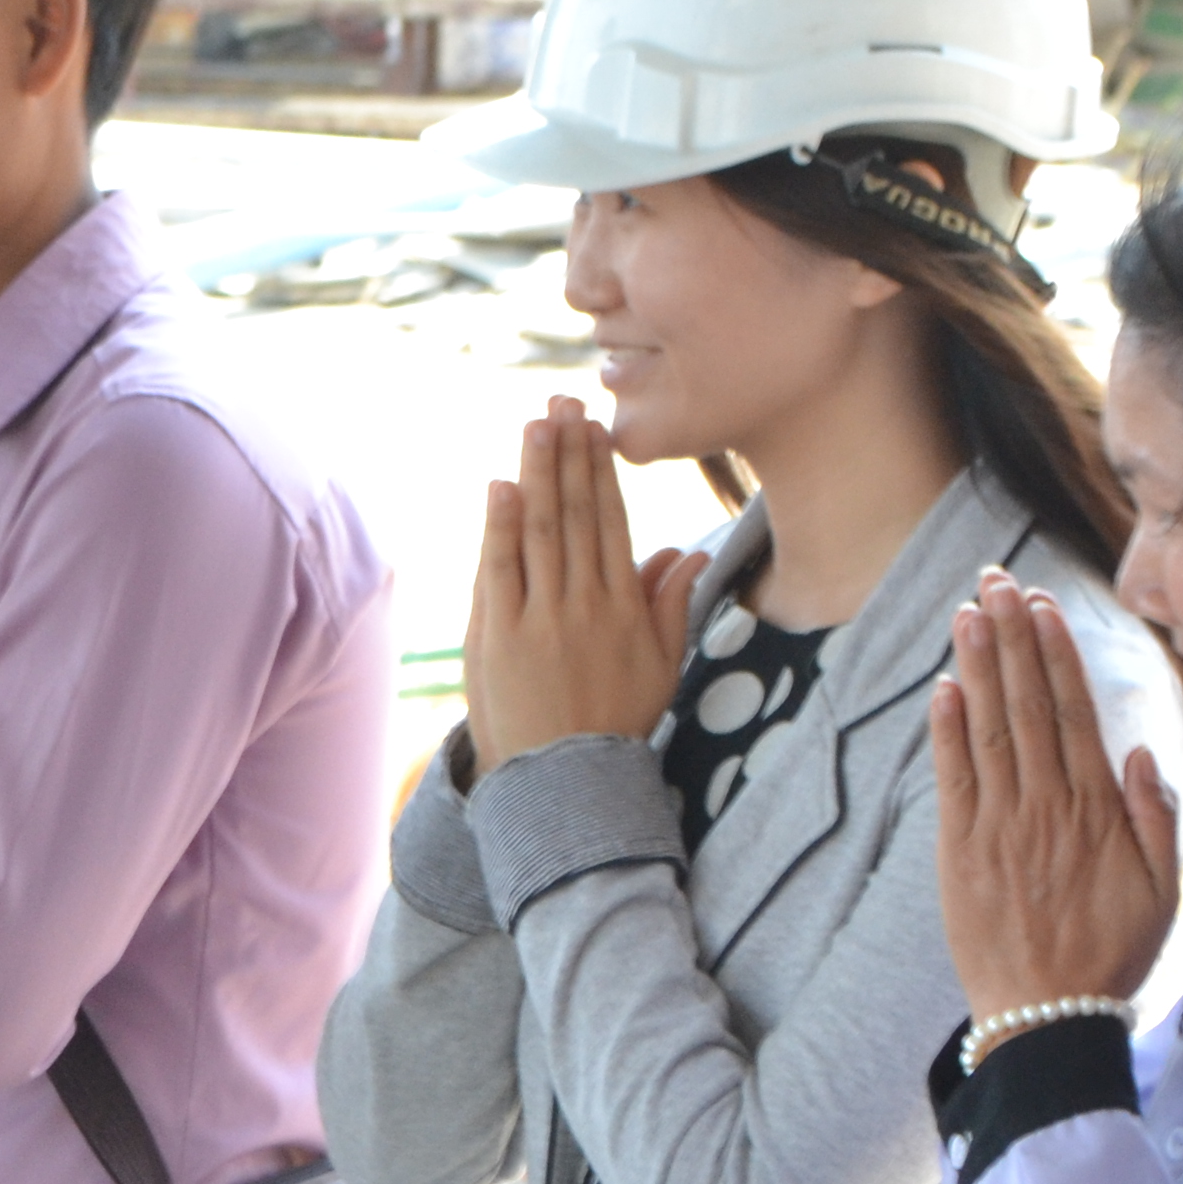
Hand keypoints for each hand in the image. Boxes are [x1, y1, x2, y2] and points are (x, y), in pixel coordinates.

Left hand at [465, 398, 703, 775]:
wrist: (564, 779)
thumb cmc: (612, 721)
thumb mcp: (658, 666)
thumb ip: (669, 606)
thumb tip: (684, 553)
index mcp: (623, 607)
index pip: (610, 523)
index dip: (601, 471)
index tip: (595, 428)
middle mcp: (584, 605)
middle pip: (576, 515)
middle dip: (569, 456)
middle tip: (563, 403)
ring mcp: (540, 620)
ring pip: (540, 533)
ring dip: (536, 475)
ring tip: (535, 426)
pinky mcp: (498, 637)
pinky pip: (500, 572)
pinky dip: (499, 528)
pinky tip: (501, 486)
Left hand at [932, 566, 1181, 1030]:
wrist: (1048, 1012)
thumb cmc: (1111, 953)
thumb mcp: (1162, 888)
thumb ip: (1155, 818)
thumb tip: (1143, 755)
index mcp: (1098, 809)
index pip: (1074, 712)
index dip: (1056, 654)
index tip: (1042, 607)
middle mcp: (1049, 807)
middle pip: (1028, 705)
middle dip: (1011, 639)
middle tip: (995, 581)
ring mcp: (1001, 826)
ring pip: (989, 729)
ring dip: (977, 667)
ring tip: (967, 612)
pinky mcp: (960, 851)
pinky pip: (953, 778)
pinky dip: (946, 730)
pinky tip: (944, 686)